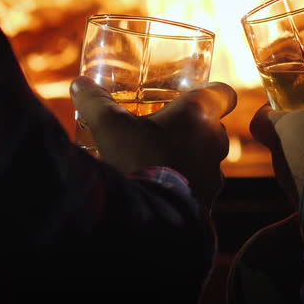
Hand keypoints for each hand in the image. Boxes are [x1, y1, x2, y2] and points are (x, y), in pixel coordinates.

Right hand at [70, 78, 238, 210]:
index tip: (198, 94)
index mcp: (198, 115)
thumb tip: (80, 84)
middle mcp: (215, 143)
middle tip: (164, 131)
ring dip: (187, 159)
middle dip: (191, 128)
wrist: (149, 219)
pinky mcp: (207, 202)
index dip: (213, 92)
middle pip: (212, 127)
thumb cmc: (135, 160)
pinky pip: (199, 188)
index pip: (224, 93)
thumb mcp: (109, 125)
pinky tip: (160, 190)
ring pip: (205, 159)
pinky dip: (184, 186)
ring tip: (158, 163)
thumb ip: (95, 101)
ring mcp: (214, 175)